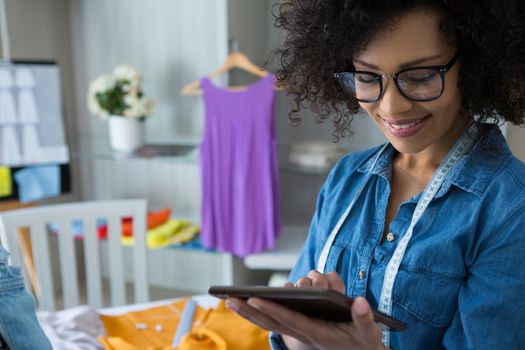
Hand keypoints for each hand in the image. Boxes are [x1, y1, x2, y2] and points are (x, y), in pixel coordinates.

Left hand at [225, 270, 385, 349]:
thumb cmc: (364, 344)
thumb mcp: (370, 333)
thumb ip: (364, 318)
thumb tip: (360, 301)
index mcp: (316, 334)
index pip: (289, 320)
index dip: (271, 309)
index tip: (253, 298)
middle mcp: (303, 334)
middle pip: (271, 322)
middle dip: (249, 311)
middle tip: (228, 299)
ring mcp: (298, 333)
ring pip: (270, 322)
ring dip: (251, 312)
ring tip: (232, 300)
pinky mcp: (298, 330)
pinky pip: (275, 321)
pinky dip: (261, 313)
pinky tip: (249, 304)